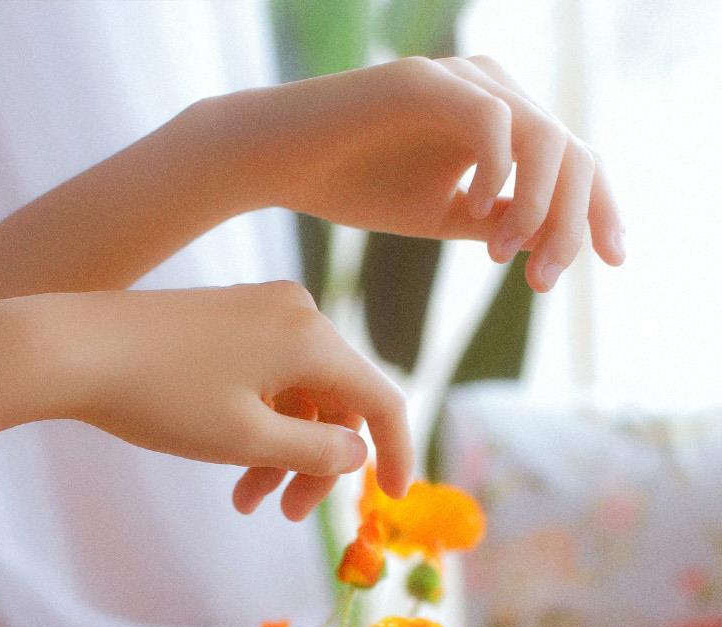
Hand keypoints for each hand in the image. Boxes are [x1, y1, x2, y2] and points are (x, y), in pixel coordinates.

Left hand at [30, 282, 410, 517]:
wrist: (74, 348)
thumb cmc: (162, 396)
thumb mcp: (247, 438)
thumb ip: (315, 450)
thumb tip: (359, 452)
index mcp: (312, 337)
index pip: (380, 400)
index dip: (396, 454)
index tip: (394, 500)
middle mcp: (296, 313)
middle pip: (337, 401)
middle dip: (318, 464)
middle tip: (286, 515)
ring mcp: (260, 311)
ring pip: (298, 395)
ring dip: (283, 452)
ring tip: (247, 503)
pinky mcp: (228, 319)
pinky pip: (267, 379)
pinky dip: (259, 425)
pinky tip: (231, 465)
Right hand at [219, 55, 624, 292]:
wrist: (280, 161)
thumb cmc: (355, 184)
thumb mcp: (443, 215)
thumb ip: (499, 222)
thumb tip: (551, 243)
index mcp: (504, 120)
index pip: (575, 159)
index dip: (600, 209)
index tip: (613, 261)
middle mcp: (493, 89)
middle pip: (570, 150)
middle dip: (569, 222)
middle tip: (542, 280)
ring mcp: (461, 80)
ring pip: (541, 134)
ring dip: (538, 204)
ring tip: (511, 257)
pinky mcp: (424, 82)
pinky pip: (489, 119)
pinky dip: (497, 170)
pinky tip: (482, 216)